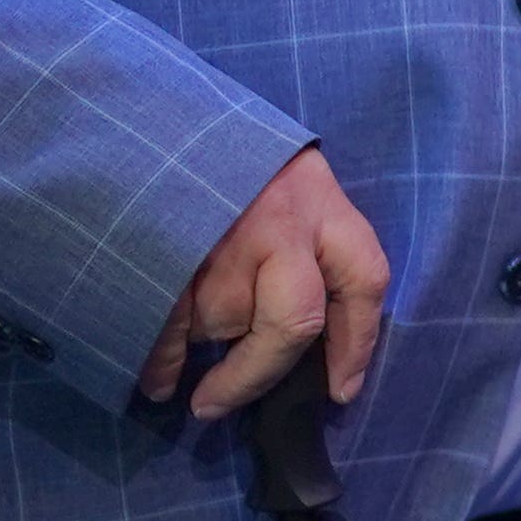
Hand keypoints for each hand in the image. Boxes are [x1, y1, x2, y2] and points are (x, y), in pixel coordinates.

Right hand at [136, 143, 390, 418]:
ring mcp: (223, 235)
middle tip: (221, 403)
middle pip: (290, 326)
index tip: (338, 392)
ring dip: (201, 350)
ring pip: (221, 323)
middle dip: (257, 376)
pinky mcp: (167, 243)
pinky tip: (157, 380)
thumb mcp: (295, 188)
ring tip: (182, 373)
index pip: (364, 282)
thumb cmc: (240, 164)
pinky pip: (168, 323)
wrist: (165, 116)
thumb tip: (312, 346)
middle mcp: (282, 225)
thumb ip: (312, 249)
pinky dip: (160, 360)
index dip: (356, 346)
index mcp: (325, 208)